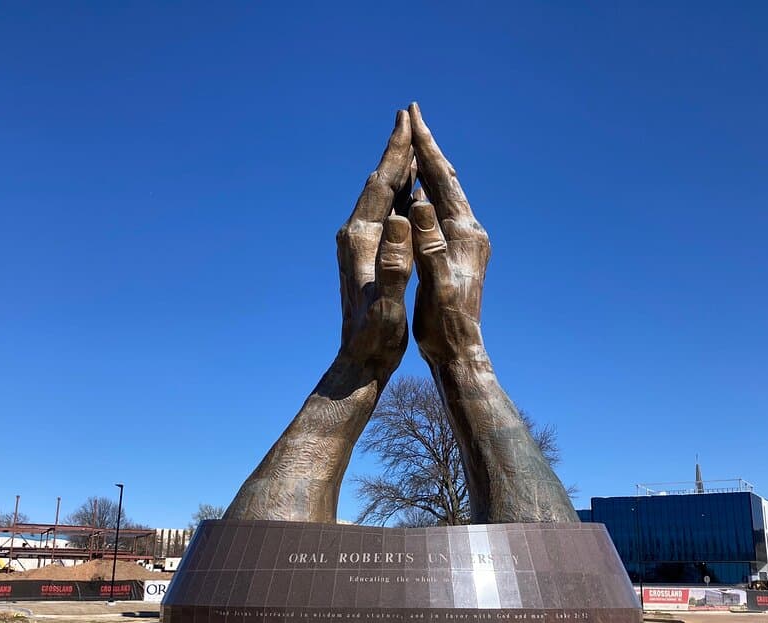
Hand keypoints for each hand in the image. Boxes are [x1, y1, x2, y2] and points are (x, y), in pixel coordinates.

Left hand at [335, 110, 414, 381]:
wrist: (359, 359)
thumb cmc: (375, 336)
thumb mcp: (388, 302)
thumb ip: (394, 262)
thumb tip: (399, 220)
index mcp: (360, 240)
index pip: (379, 185)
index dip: (394, 153)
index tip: (406, 122)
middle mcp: (355, 236)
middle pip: (377, 184)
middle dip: (394, 152)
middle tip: (407, 118)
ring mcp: (359, 246)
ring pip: (381, 198)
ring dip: (397, 172)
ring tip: (412, 148)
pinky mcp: (366, 257)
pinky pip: (384, 217)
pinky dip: (398, 198)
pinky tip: (410, 194)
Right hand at [408, 103, 489, 366]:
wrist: (460, 352)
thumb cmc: (445, 324)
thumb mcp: (436, 284)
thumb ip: (429, 245)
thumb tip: (421, 205)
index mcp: (464, 234)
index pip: (442, 180)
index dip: (426, 147)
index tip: (412, 116)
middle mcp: (470, 232)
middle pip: (447, 179)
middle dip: (428, 147)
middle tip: (412, 115)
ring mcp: (467, 242)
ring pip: (446, 193)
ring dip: (429, 167)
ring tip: (415, 142)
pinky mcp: (460, 253)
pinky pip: (443, 212)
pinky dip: (429, 192)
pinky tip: (419, 190)